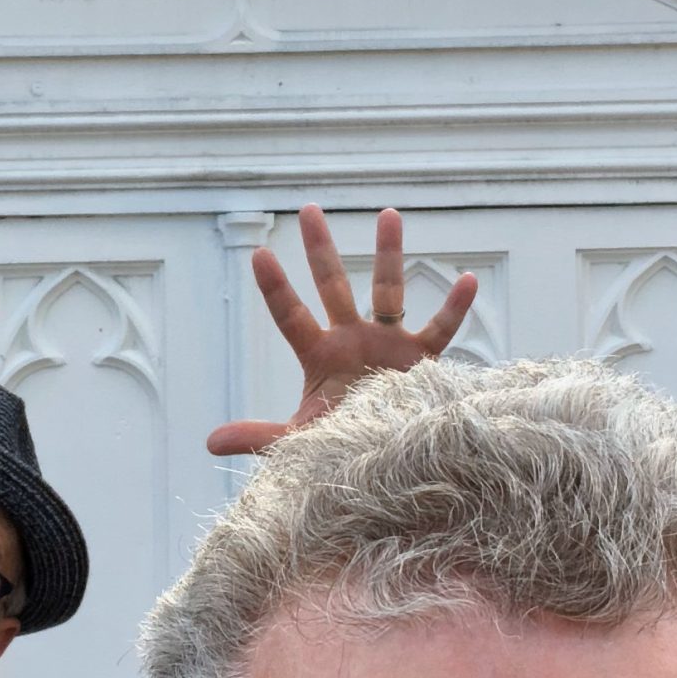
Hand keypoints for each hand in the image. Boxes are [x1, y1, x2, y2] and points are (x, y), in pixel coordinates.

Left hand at [206, 206, 477, 455]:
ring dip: (388, 254)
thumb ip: (258, 436)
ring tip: (388, 213)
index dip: (276, 288)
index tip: (259, 253)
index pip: (291, 316)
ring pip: (387, 291)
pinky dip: (454, 307)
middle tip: (308, 209)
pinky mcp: (421, 360)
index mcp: (320, 356)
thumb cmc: (341, 452)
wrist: (387, 468)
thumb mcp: (298, 442)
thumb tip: (209, 442)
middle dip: (319, 249)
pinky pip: (440, 329)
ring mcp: (387, 345)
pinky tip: (467, 279)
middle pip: (333, 285)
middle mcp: (352, 340)